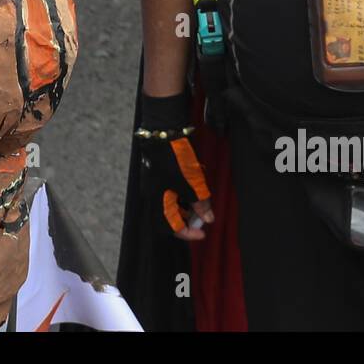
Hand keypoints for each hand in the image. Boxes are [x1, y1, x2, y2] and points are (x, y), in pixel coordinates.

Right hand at [138, 91, 214, 239]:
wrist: (164, 130)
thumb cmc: (175, 158)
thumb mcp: (192, 183)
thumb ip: (200, 203)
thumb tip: (208, 219)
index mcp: (158, 201)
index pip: (171, 227)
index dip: (188, 233)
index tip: (203, 233)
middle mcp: (155, 195)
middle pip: (170, 218)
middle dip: (188, 221)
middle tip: (203, 217)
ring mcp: (157, 184)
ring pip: (172, 205)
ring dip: (187, 208)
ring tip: (202, 203)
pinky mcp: (161, 175)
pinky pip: (172, 193)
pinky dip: (184, 196)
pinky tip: (195, 190)